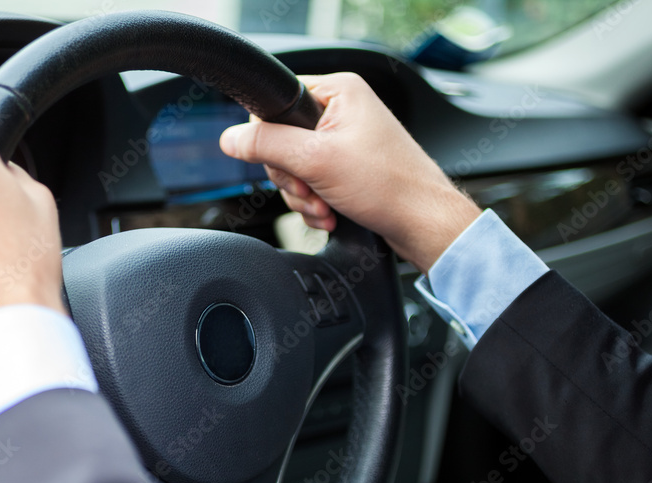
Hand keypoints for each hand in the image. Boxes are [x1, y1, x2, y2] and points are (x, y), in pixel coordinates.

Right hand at [220, 73, 480, 272]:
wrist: (421, 223)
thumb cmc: (389, 186)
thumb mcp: (315, 161)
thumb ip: (267, 146)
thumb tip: (230, 138)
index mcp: (338, 90)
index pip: (276, 104)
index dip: (271, 140)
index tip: (288, 164)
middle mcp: (342, 110)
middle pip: (281, 141)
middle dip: (292, 178)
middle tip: (312, 190)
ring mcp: (344, 140)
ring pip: (294, 168)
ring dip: (303, 196)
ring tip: (325, 207)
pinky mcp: (347, 167)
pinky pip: (311, 183)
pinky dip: (315, 204)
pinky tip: (330, 214)